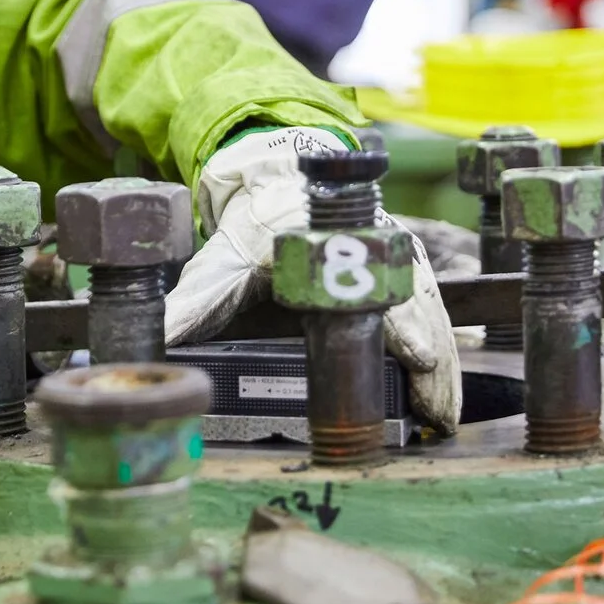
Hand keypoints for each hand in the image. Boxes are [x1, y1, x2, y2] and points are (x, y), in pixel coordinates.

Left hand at [163, 127, 462, 433]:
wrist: (277, 187)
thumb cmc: (251, 233)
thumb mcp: (216, 269)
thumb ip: (188, 309)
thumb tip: (156, 346)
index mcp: (322, 251)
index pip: (365, 289)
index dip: (395, 323)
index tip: (416, 355)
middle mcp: (368, 252)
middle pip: (411, 307)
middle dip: (430, 356)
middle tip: (437, 408)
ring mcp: (394, 262)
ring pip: (430, 314)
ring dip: (443, 367)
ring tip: (446, 416)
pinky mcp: (407, 275)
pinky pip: (433, 316)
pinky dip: (444, 356)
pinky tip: (446, 398)